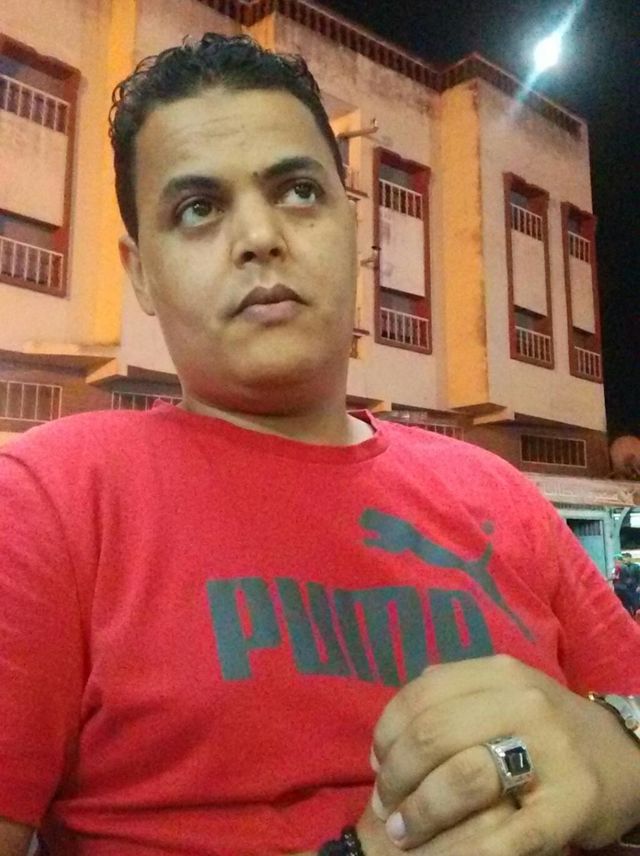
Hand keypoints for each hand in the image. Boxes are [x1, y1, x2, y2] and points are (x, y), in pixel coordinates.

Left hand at [368, 655, 639, 853]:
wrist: (620, 756)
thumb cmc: (542, 726)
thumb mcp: (499, 692)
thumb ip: (448, 698)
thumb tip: (385, 742)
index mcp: (498, 672)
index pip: (419, 694)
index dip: (386, 733)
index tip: (377, 765)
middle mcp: (524, 702)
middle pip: (432, 735)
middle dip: (395, 778)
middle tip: (386, 808)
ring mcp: (550, 751)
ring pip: (460, 779)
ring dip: (419, 812)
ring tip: (403, 833)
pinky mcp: (569, 803)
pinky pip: (504, 834)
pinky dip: (462, 851)